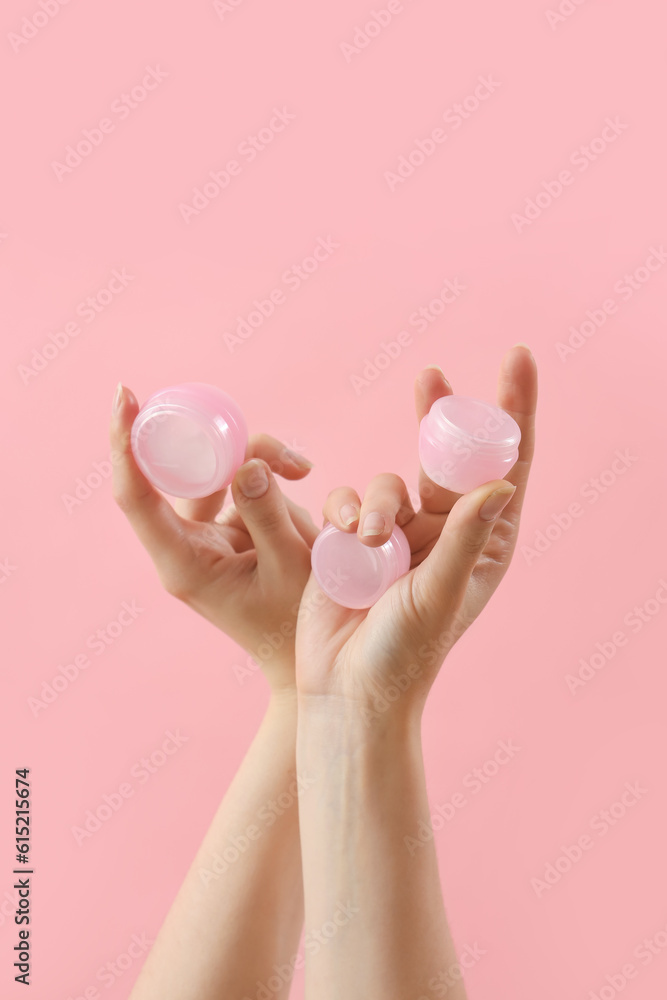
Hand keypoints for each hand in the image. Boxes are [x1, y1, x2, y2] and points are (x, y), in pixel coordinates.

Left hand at [109, 383, 317, 691]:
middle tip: (257, 436)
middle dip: (216, 442)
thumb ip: (268, 514)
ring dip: (254, 458)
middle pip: (176, 474)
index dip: (124, 444)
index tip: (125, 396)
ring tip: (301, 466)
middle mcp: (185, 547)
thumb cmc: (297, 624)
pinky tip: (298, 473)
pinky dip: (266, 473)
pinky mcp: (231, 531)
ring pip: (213, 473)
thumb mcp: (290, 568)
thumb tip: (247, 461)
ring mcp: (207, 538)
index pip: (136, 496)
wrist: (307, 660)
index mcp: (182, 562)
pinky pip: (239, 484)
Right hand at [295, 345, 536, 714]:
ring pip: (388, 481)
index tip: (515, 358)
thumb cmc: (403, 654)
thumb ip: (468, 537)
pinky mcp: (355, 540)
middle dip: (439, 416)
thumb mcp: (441, 593)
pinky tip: (342, 544)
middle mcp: (448, 533)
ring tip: (368, 542)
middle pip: (450, 457)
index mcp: (485, 543)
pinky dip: (343, 514)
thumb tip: (506, 481)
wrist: (344, 689)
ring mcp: (401, 535)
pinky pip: (348, 501)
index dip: (515, 410)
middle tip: (432, 377)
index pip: (509, 465)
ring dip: (375, 502)